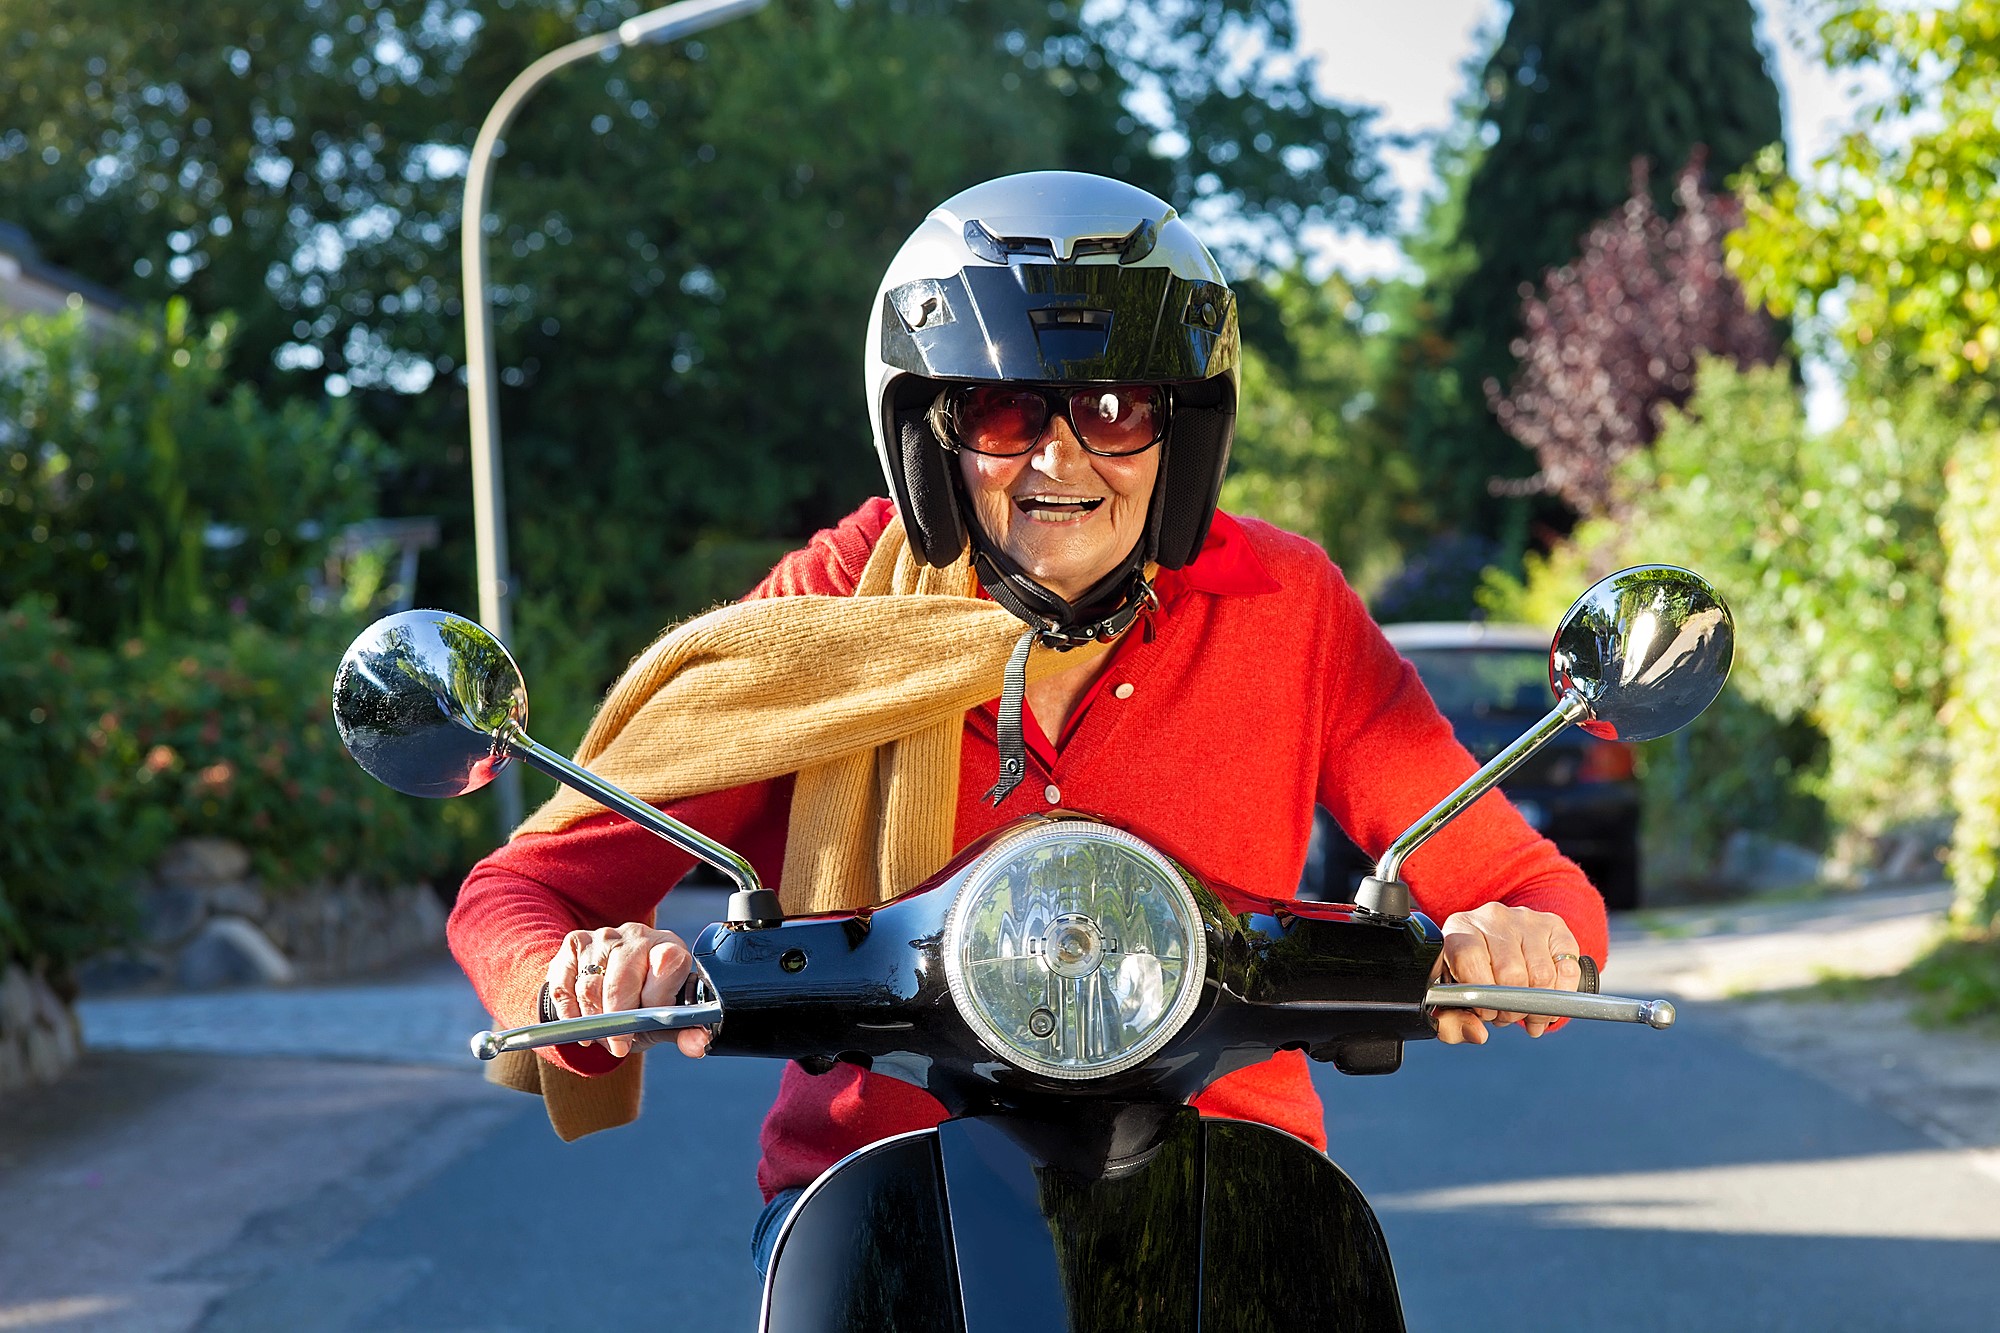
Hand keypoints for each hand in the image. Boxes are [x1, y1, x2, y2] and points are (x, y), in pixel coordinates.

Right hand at [546, 922, 709, 1058]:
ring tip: (600, 1035)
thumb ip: (682, 1032)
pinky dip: (568, 1012)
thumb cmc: (643, 1004)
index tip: (644, 1027)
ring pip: (590, 985)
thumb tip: (698, 1045)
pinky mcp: (575, 943)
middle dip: (617, 1020)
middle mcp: (638, 935)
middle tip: (617, 1045)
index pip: (667, 963)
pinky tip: (577, 1024)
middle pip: (621, 979)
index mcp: (669, 947)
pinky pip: (565, 983)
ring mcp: (604, 936)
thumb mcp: (664, 1020)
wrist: (607, 987)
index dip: (655, 999)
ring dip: (592, 1020)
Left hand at [1434, 903, 1583, 1044]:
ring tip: (1525, 1011)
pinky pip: (1568, 968)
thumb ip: (1452, 1022)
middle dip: (1511, 1008)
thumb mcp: (1452, 997)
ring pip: (1542, 975)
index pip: (1470, 958)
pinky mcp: (1554, 926)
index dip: (1480, 993)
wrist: (1494, 941)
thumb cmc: (1470, 973)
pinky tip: (1547, 1001)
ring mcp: (1525, 920)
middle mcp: (1492, 918)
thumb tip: (1477, 1032)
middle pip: (1510, 973)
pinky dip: (1562, 994)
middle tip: (1505, 1016)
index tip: (1485, 1012)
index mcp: (1460, 929)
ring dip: (1537, 1006)